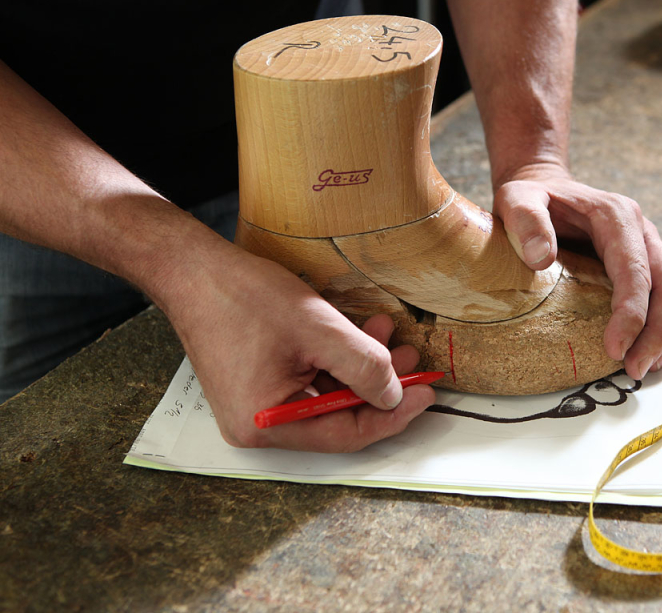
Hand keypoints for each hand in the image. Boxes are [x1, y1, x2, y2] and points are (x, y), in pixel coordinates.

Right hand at [163, 244, 434, 451]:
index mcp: (266, 425)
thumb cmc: (242, 296)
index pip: (346, 434)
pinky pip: (309, 383)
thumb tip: (395, 396)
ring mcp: (255, 407)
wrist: (192, 270)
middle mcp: (258, 426)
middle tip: (412, 360)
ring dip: (360, 368)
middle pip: (337, 418)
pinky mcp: (257, 385)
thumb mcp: (318, 329)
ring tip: (388, 335)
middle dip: (379, 386)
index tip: (425, 392)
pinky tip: (358, 333)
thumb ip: (364, 365)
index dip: (392, 414)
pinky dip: (335, 361)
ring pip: (327, 397)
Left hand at [494, 162, 661, 379]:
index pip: (636, 269)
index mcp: (615, 215)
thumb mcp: (516, 200)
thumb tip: (541, 258)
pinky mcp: (652, 263)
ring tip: (647, 366)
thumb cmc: (531, 199)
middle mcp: (642, 230)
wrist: (545, 189)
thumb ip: (526, 222)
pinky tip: (655, 351)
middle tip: (634, 370)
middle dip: (658, 333)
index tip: (615, 348)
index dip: (631, 312)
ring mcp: (652, 246)